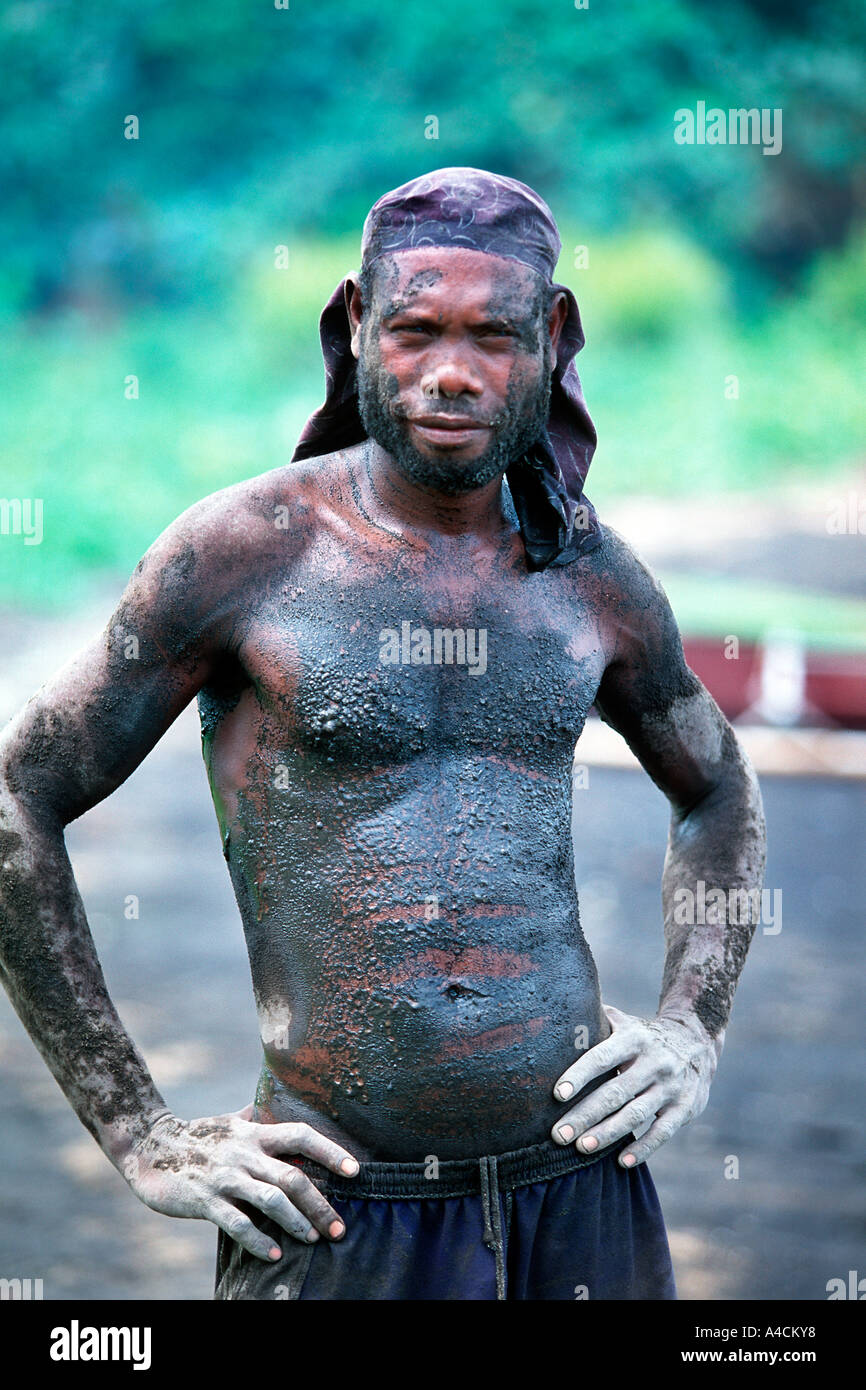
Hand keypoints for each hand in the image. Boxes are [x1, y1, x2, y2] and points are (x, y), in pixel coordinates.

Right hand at [121, 1103, 358, 1261]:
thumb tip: (272, 1103)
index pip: (301, 1136)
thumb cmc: (198, 1136)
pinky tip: (274, 1255)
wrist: (150, 1147)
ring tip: (313, 1240)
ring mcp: (226, 1176)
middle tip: (340, 1229)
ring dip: (296, 1222)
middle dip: (320, 1205)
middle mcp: (245, 1153)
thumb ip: (254, 1117)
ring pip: (270, 1200)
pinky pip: (237, 1222)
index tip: (355, 1171)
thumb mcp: (230, 1121)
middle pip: (292, 1177)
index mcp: (255, 1132)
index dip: (330, 1151)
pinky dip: (257, 1240)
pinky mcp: (206, 1199)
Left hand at [551, 1004, 721, 1166]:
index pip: (602, 1057)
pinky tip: (621, 1162)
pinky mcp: (684, 1107)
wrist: (696, 1040)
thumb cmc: (643, 1036)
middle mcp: (652, 1062)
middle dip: (585, 1115)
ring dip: (608, 1133)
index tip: (557, 1095)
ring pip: (636, 1114)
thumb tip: (557, 1020)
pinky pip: (662, 1131)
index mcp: (632, 1039)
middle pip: (615, 1092)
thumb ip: (595, 1022)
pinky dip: (643, 1148)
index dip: (580, 1076)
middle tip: (559, 1135)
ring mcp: (670, 1086)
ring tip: (582, 1148)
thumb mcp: (624, 1022)